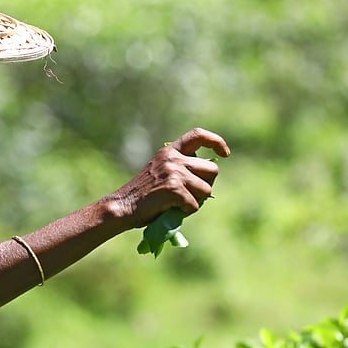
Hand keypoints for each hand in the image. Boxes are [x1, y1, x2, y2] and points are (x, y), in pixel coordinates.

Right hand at [111, 127, 229, 228]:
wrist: (122, 206)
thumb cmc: (143, 195)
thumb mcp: (161, 171)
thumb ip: (181, 168)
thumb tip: (207, 177)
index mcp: (169, 151)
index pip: (198, 135)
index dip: (215, 142)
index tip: (225, 153)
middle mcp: (173, 158)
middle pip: (212, 170)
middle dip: (206, 185)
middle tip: (190, 195)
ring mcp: (174, 173)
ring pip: (206, 190)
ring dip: (196, 201)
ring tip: (177, 204)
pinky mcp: (174, 189)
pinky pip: (195, 205)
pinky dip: (186, 212)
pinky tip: (171, 210)